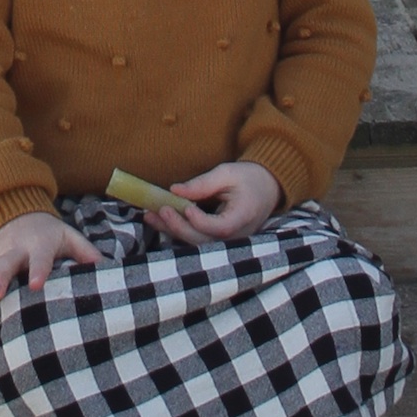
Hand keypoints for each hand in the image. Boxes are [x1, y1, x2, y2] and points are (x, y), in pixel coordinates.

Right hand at [0, 208, 102, 321]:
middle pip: (5, 263)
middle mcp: (14, 249)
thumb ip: (85, 252)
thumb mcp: (68, 236)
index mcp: (38, 243)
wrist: (17, 212)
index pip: (39, 257)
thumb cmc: (49, 234)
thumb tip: (105, 267)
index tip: (36, 285)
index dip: (38, 269)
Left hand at [145, 158, 283, 242]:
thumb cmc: (249, 178)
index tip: (185, 207)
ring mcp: (228, 242)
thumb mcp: (228, 173)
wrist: (266, 188)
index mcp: (243, 217)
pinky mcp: (219, 240)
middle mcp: (237, 236)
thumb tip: (175, 190)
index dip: (200, 221)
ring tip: (150, 216)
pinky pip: (197, 240)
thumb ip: (202, 183)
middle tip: (159, 210)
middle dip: (179, 227)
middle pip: (204, 240)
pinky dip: (178, 231)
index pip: (220, 227)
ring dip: (172, 231)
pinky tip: (159, 220)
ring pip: (197, 243)